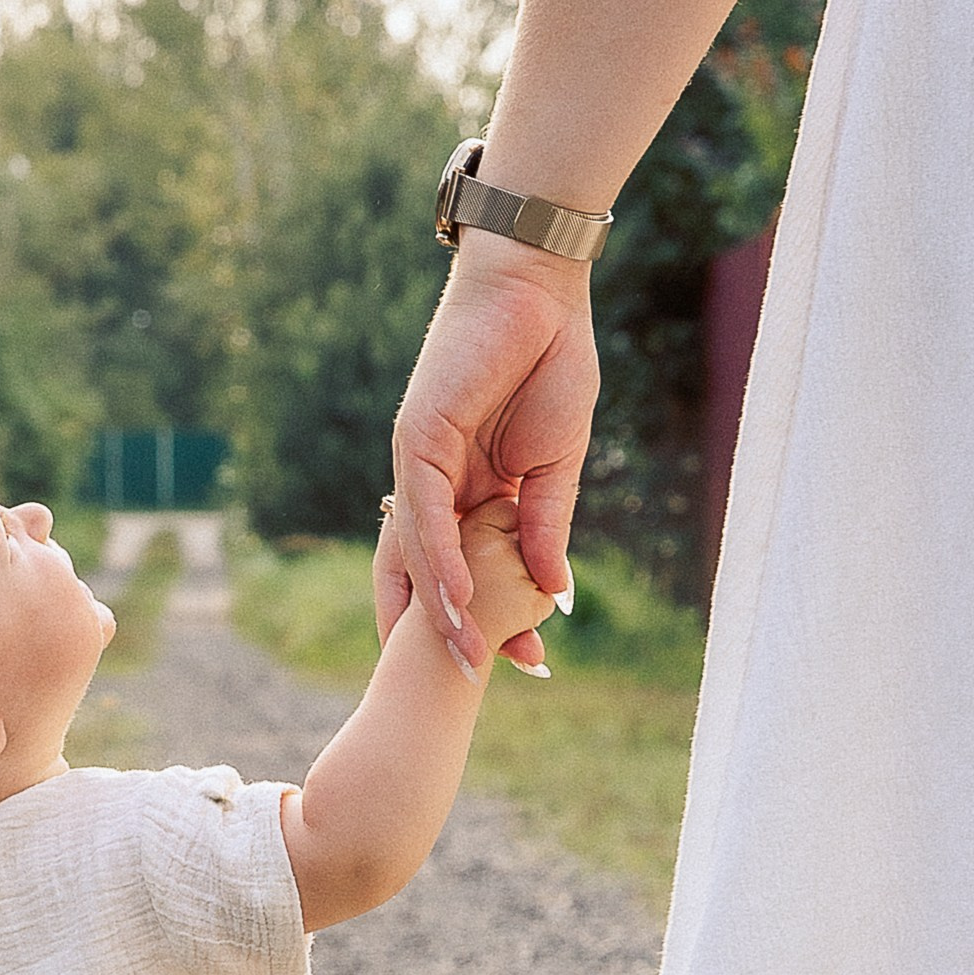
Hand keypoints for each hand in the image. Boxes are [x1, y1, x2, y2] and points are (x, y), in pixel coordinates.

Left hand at [383, 236, 598, 658]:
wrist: (539, 291)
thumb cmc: (550, 363)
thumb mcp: (556, 465)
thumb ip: (546, 528)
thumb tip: (555, 593)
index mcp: (468, 493)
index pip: (470, 570)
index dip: (491, 617)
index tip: (525, 664)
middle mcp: (435, 487)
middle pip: (432, 574)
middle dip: (452, 630)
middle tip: (473, 683)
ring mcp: (420, 466)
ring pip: (424, 553)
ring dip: (446, 610)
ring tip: (468, 657)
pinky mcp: (417, 441)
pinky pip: (427, 514)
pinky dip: (441, 559)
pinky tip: (461, 600)